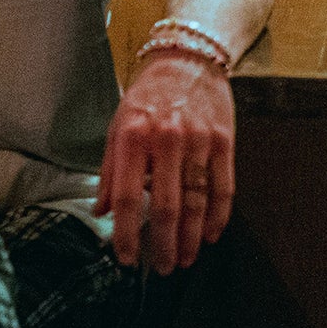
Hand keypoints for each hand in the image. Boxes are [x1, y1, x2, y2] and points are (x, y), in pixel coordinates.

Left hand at [96, 47, 236, 272]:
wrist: (188, 59)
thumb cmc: (149, 95)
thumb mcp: (118, 126)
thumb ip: (111, 171)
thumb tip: (103, 211)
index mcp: (134, 138)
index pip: (129, 198)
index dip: (127, 234)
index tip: (127, 257)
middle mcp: (167, 140)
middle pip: (167, 206)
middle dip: (164, 245)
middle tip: (163, 268)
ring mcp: (199, 141)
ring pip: (197, 201)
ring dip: (192, 237)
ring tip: (186, 259)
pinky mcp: (223, 141)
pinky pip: (223, 186)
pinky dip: (218, 215)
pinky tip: (211, 234)